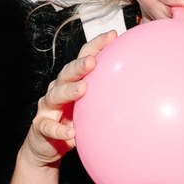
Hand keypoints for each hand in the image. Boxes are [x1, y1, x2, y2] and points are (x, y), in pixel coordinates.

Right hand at [22, 33, 111, 167]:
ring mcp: (47, 107)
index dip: (96, 46)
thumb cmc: (72, 123)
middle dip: (79, 65)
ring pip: (55, 95)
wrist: (45, 148)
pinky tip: (71, 133)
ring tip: (82, 89)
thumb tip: (143, 89)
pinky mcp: (40, 126)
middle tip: (92, 61)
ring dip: (68, 91)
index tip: (113, 35)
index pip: (83, 58)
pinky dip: (59, 130)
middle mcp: (57, 89)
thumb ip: (108, 98)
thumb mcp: (91, 109)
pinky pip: (49, 127)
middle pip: (67, 73)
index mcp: (72, 82)